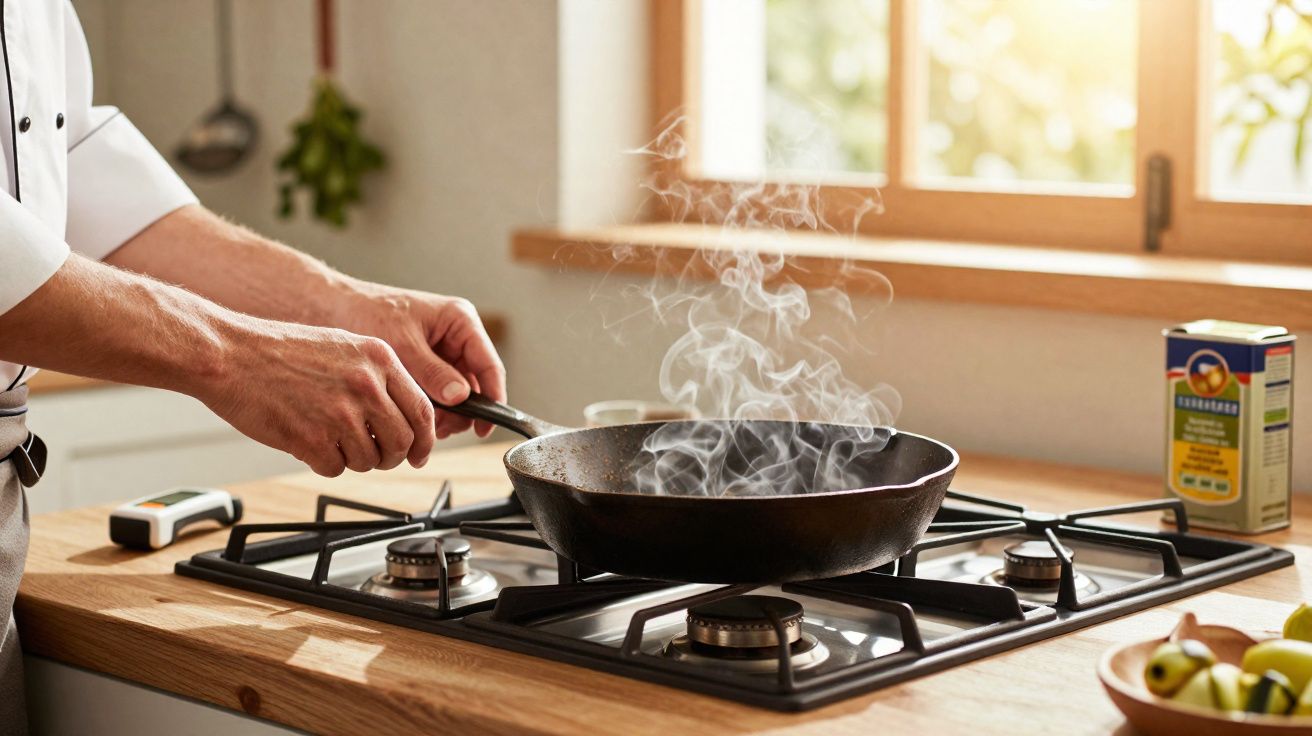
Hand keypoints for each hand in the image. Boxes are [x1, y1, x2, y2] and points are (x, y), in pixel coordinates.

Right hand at [200, 320, 435, 476]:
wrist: (230, 353)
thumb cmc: (279, 351)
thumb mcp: (343, 347)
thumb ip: (377, 377)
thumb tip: (404, 415)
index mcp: (379, 359)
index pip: (422, 411)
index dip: (424, 440)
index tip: (419, 454)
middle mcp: (367, 385)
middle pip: (402, 442)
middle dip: (392, 457)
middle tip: (378, 456)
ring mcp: (341, 413)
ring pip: (370, 460)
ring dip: (354, 460)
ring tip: (331, 439)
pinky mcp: (313, 439)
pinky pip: (336, 468)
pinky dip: (325, 463)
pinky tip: (309, 441)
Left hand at [340, 285, 504, 438]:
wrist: (331, 309)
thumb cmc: (365, 313)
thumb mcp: (402, 344)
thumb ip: (433, 372)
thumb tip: (461, 397)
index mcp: (459, 320)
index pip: (488, 365)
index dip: (492, 399)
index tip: (484, 427)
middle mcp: (456, 336)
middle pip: (475, 384)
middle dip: (461, 410)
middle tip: (437, 429)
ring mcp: (442, 352)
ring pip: (457, 393)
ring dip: (445, 413)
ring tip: (422, 425)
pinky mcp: (425, 365)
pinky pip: (438, 393)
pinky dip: (430, 408)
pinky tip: (413, 417)